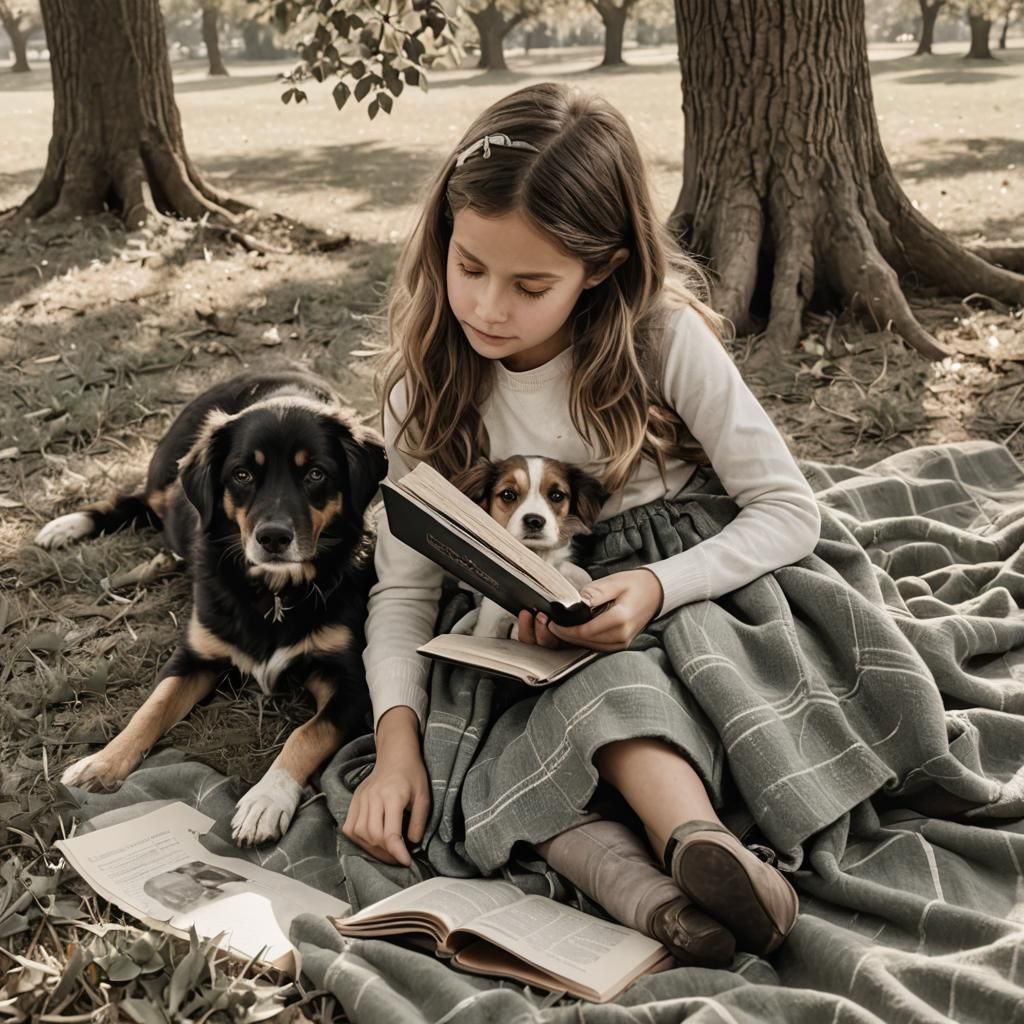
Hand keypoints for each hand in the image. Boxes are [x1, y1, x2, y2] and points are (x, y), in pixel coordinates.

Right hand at [341, 706, 429, 866]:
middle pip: (374, 836)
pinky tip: (371, 841)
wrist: (395, 754)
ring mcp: (361, 798)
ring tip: (387, 851)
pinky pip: (349, 827)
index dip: (398, 852)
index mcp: (392, 795)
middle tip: (399, 857)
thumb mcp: (424, 796)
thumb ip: (419, 822)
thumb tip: (411, 844)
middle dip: (387, 853)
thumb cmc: (412, 774)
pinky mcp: (354, 800)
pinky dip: (359, 839)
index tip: (407, 862)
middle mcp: (373, 797)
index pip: (391, 833)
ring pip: (360, 833)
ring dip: (373, 848)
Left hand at [519, 569, 663, 652]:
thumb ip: (593, 594)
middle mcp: (622, 635)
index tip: (551, 623)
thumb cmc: (635, 584)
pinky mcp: (621, 644)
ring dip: (574, 640)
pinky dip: (585, 641)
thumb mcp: (613, 582)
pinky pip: (598, 647)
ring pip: (590, 647)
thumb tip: (575, 604)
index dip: (565, 629)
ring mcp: (623, 642)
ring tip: (559, 628)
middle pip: (586, 641)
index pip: (585, 631)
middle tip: (549, 625)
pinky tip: (575, 632)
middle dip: (565, 635)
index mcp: (620, 619)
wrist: (656, 591)